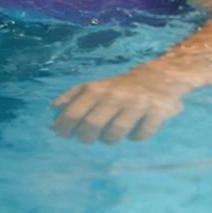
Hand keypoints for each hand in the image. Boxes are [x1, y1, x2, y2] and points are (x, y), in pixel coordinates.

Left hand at [51, 69, 186, 143]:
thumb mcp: (94, 86)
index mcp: (98, 89)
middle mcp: (115, 95)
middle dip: (86, 137)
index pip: (73, 112)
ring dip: (110, 138)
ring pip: (115, 134)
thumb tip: (51, 109)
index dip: (64, 127)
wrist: (160, 74)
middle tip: (87, 137)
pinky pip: (140, 135)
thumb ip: (72, 96)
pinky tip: (137, 127)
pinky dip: (137, 136)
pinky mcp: (156, 112)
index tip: (62, 134)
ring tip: (112, 131)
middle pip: (91, 125)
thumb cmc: (119, 87)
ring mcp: (136, 103)